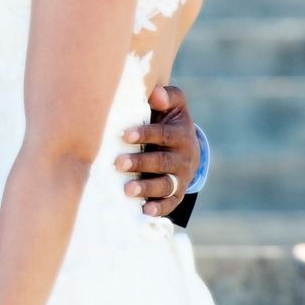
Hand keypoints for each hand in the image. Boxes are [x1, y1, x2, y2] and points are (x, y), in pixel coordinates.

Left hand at [116, 82, 200, 217]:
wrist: (187, 148)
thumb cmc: (169, 122)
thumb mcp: (174, 106)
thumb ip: (167, 97)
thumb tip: (155, 93)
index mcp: (181, 134)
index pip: (164, 134)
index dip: (146, 134)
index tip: (125, 135)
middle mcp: (183, 157)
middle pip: (162, 161)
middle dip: (140, 163)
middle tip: (117, 163)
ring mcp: (181, 178)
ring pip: (166, 185)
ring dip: (147, 188)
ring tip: (127, 190)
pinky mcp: (177, 194)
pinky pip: (170, 203)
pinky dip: (159, 209)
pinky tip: (145, 211)